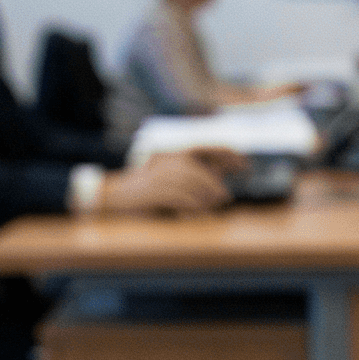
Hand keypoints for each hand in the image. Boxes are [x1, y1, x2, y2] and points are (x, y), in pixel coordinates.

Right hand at [97, 151, 235, 214]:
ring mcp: (156, 175)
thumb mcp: (172, 181)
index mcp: (171, 154)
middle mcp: (164, 160)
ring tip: (215, 205)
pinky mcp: (151, 191)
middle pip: (195, 166)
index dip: (225, 153)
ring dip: (205, 193)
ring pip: (188, 180)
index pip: (202, 147)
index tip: (245, 164)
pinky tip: (199, 212)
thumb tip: (221, 180)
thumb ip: (195, 178)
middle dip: (214, 181)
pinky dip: (191, 205)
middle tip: (226, 197)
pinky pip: (177, 196)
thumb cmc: (147, 192)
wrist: (114, 198)